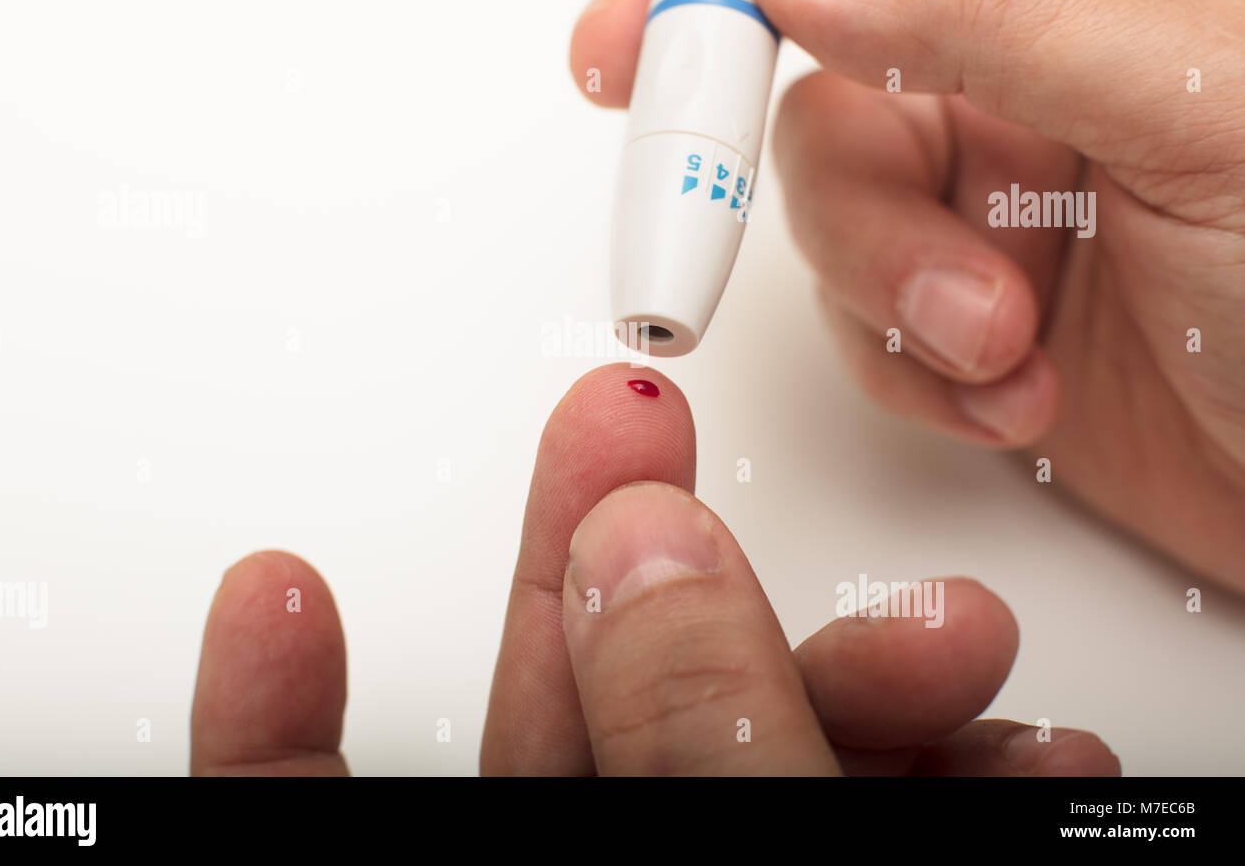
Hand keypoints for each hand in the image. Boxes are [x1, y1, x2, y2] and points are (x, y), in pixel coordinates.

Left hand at [187, 367, 1117, 775]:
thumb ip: (689, 736)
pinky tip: (989, 733)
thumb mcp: (732, 857)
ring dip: (836, 684)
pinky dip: (915, 754)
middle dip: (627, 579)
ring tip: (946, 653)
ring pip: (712, 757)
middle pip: (555, 735)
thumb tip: (639, 558)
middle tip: (644, 442)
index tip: (277, 597)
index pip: (319, 823)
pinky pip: (813, 794)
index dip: (278, 723)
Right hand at [571, 0, 1244, 591]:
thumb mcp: (1200, 100)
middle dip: (777, 154)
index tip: (641, 24)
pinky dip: (914, 364)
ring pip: (829, 199)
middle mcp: (1036, 54)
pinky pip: (863, 312)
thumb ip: (984, 2)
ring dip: (885, 282)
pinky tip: (1014, 390)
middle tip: (707, 211)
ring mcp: (1000, 181)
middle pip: (815, 58)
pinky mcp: (974, 297)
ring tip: (993, 339)